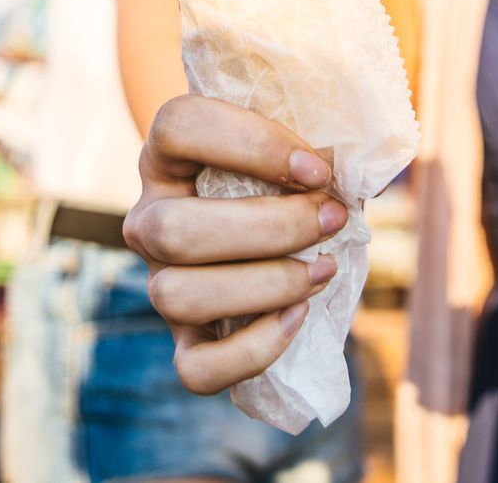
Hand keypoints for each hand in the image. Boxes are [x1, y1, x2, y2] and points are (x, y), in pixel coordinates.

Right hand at [124, 93, 345, 394]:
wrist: (266, 225)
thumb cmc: (283, 176)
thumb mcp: (288, 149)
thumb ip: (308, 150)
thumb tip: (348, 174)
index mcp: (166, 154)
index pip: (177, 128)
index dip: (250, 145)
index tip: (317, 168)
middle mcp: (149, 217)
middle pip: (172, 230)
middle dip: (268, 228)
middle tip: (331, 218)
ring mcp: (159, 282)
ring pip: (175, 296)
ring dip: (264, 286)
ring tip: (323, 269)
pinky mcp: (185, 338)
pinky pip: (196, 368)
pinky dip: (252, 350)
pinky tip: (298, 318)